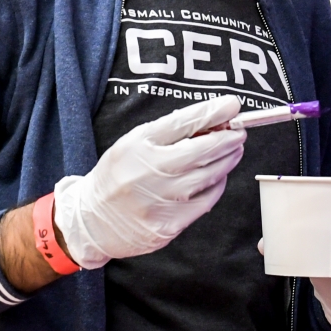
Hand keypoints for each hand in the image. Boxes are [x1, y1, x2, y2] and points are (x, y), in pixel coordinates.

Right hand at [53, 96, 245, 268]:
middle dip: (227, 138)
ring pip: (209, 176)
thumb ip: (169, 132)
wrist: (91, 221)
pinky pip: (205, 201)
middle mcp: (148, 172)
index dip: (212, 112)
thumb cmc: (118, 176)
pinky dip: (217, 186)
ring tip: (233, 150)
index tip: (232, 105)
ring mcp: (159, 201)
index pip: (182, 123)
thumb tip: (211, 121)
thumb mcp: (133, 143)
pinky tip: (218, 177)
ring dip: (227, 160)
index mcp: (137, 145)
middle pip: (201, 150)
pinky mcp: (168, 225)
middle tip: (239, 131)